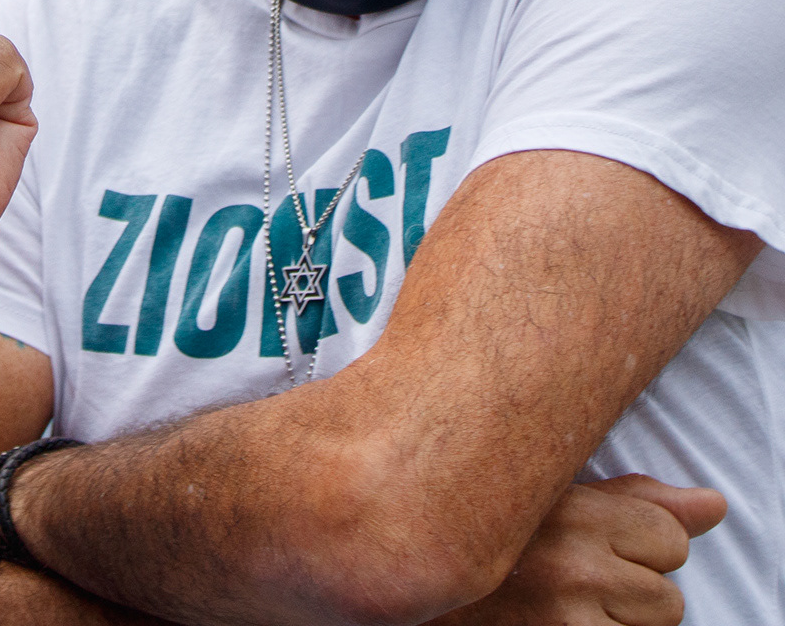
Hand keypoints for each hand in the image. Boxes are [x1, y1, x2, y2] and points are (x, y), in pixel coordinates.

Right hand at [432, 474, 723, 625]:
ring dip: (619, 623)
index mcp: (564, 507)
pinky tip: (552, 623)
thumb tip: (712, 506)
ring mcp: (566, 615)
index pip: (670, 536)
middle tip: (568, 581)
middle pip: (667, 591)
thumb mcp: (543, 502)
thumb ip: (631, 501)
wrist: (402, 577)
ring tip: (559, 604)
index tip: (589, 546)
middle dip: (631, 591)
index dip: (638, 547)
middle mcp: (570, 560)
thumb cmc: (476, 537)